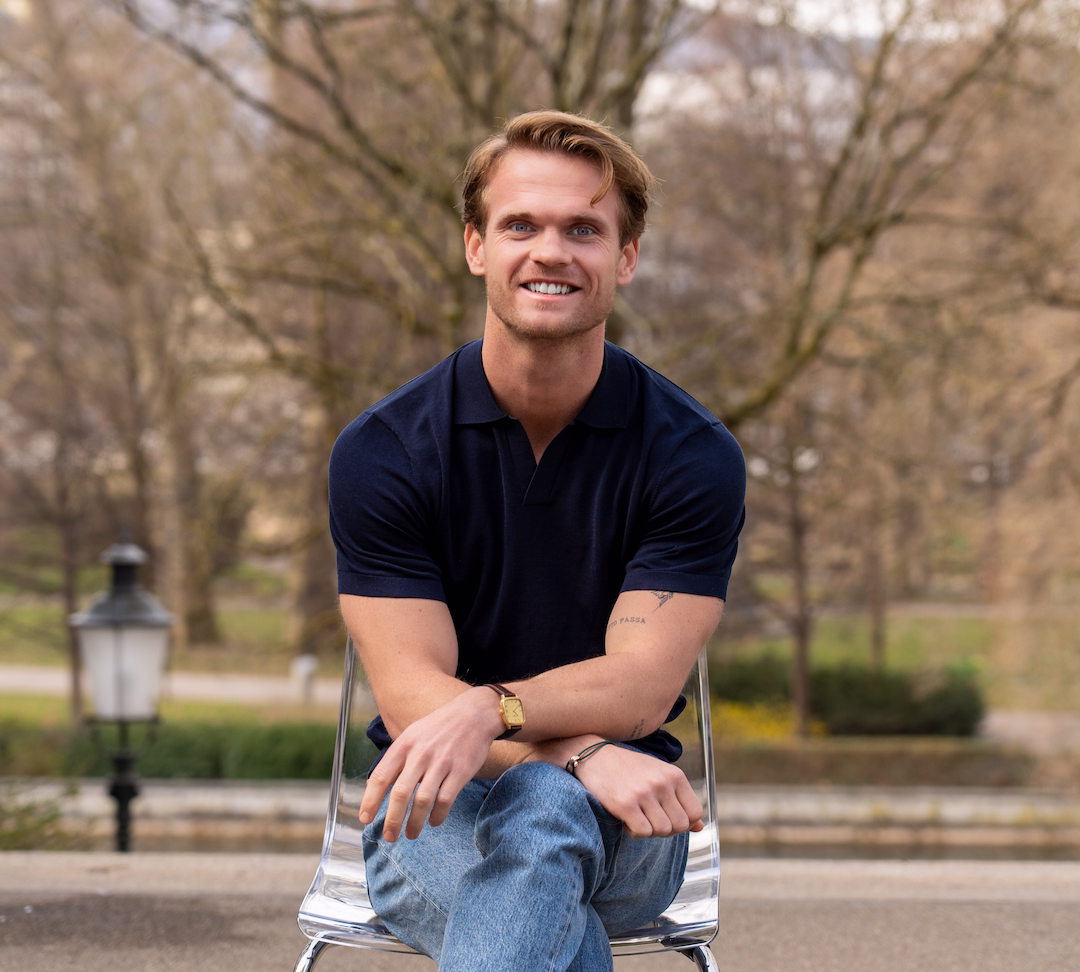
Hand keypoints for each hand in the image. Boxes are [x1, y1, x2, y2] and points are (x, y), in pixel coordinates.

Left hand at [358, 686, 502, 841]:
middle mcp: (421, 754)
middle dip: (392, 820)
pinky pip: (445, 799)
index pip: (381, 777)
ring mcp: (441, 763)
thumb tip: (379, 786)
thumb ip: (398, 758)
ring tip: (410, 834)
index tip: (365, 818)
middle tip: (389, 837)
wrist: (473, 714)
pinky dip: (438, 815)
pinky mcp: (461, 771)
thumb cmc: (439, 728)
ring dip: (414, 823)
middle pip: (401, 794)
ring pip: (423, 801)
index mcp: (404, 745)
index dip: (370, 800)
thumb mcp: (413, 735)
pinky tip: (434, 822)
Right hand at [570, 743, 703, 837]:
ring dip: (648, 830)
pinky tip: (625, 819)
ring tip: (636, 816)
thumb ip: (679, 800)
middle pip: (679, 825)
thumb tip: (700, 827)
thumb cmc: (627, 768)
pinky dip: (634, 831)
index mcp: (674, 775)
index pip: (695, 813)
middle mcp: (662, 783)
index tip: (666, 816)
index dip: (683, 822)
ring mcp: (644, 793)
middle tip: (648, 818)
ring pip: (661, 831)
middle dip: (665, 829)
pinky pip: (642, 832)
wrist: (592, 755)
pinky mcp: (625, 804)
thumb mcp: (658, 776)